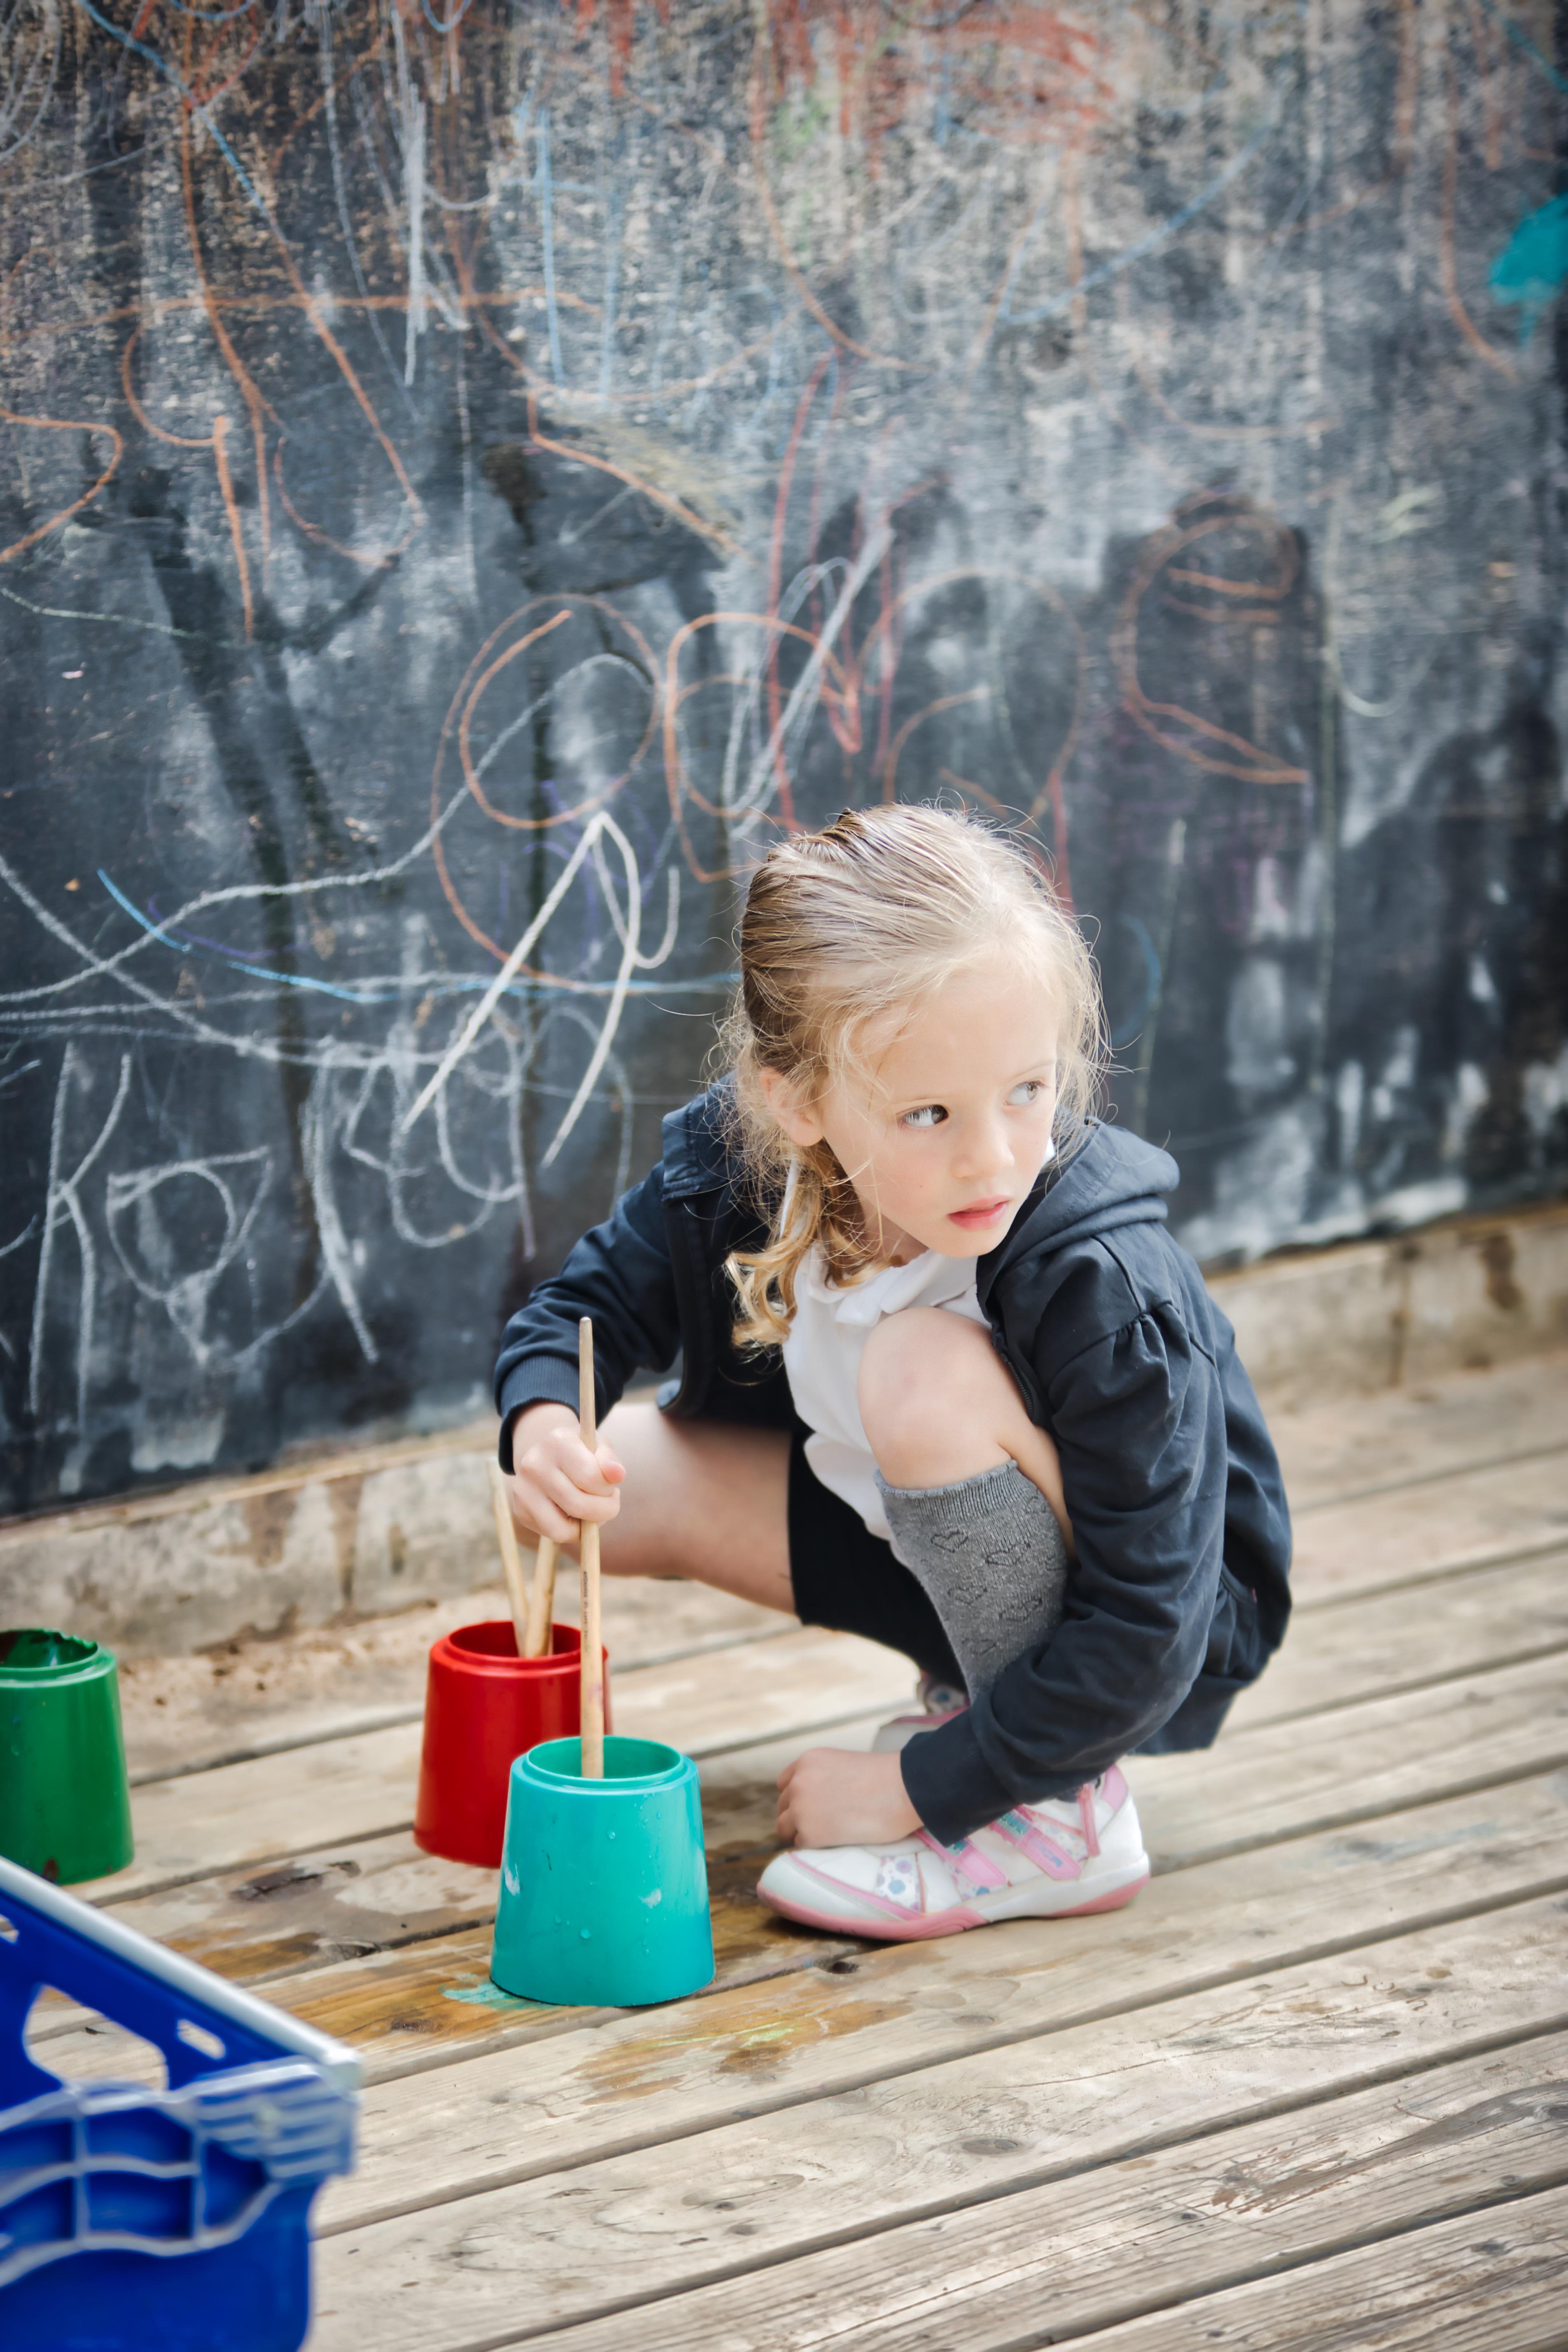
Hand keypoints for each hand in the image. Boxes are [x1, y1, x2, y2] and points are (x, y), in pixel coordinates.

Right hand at [506, 1401, 624, 1546]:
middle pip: (578, 1504)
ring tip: (593, 1509)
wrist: (548, 1457)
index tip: (611, 1486)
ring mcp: (523, 1490)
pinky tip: (575, 1515)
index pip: (591, 1477)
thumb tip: (618, 1474)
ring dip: (588, 1524)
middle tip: (609, 1501)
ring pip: (564, 1527)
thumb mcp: (598, 1447)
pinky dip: (573, 1531)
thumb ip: (609, 1460)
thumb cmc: (581, 1453)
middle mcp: (534, 1464)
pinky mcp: (521, 1510)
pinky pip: (554, 1534)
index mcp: (557, 1442)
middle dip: (604, 1510)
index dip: (608, 1489)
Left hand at [776, 1748, 921, 1848]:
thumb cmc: (884, 1778)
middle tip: (821, 1823)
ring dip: (801, 1832)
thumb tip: (818, 1799)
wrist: (902, 1790)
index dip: (797, 1797)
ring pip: (784, 1827)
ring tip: (827, 1834)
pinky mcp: (809, 1833)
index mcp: (807, 1761)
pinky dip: (813, 1846)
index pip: (785, 1784)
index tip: (811, 1807)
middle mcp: (798, 1782)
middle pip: (782, 1806)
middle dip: (797, 1815)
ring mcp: (801, 1808)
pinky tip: (835, 1840)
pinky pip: (800, 1844)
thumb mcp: (843, 1765)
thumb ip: (823, 1777)